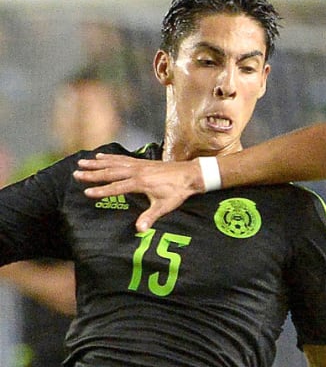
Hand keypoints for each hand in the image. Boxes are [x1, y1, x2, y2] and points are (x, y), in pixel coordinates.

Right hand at [73, 154, 202, 231]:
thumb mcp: (164, 206)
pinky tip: (101, 155)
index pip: (116, 188)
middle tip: (76, 174)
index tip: (86, 193)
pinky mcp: (142, 161)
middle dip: (92, 174)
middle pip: (110, 172)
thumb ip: (150, 217)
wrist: (190, 174)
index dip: (101, 191)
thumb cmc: (178, 191)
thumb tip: (139, 230)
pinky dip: (110, 156)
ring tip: (82, 162)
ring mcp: (139, 164)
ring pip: (114, 162)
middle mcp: (137, 171)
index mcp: (140, 182)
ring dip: (97, 163)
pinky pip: (122, 158)